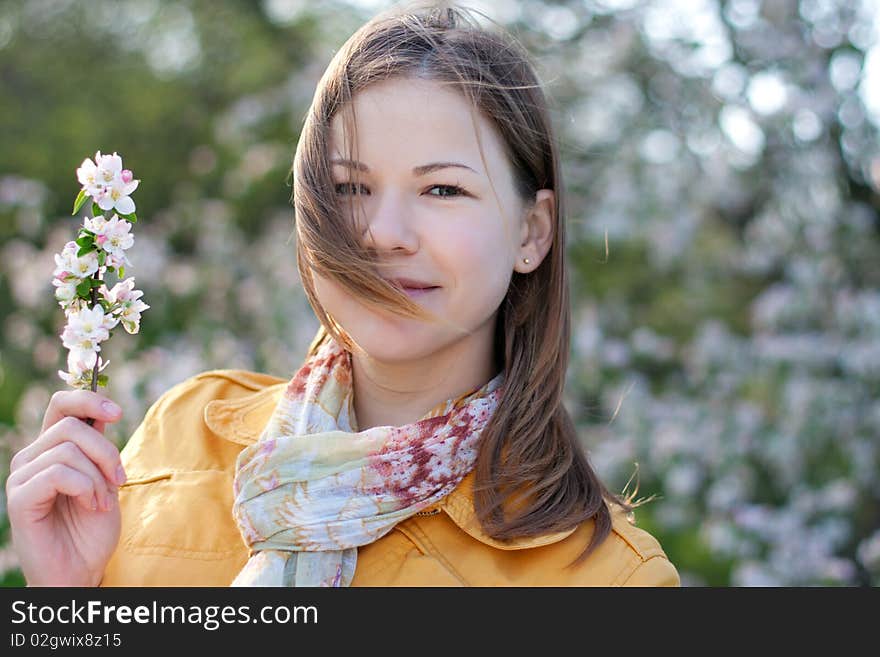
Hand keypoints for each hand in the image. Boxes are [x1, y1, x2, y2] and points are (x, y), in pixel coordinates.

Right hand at [6, 390, 126, 585]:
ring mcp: (21, 477)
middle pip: (71, 426)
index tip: (117, 413)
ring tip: (101, 502)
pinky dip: (86, 488)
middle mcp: (31, 458)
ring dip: (98, 477)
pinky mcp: (19, 498)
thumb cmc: (92, 529)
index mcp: (51, 449)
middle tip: (119, 480)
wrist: (80, 570)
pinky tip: (91, 506)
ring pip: (68, 449)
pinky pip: (59, 473)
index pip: (61, 405)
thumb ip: (100, 448)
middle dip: (106, 451)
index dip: (89, 399)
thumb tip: (105, 411)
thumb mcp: (105, 480)